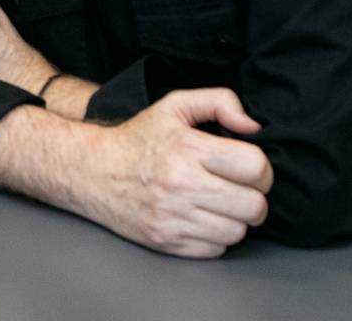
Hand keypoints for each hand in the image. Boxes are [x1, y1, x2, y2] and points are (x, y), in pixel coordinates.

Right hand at [80, 88, 273, 258]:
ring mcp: (172, 216)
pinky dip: (215, 237)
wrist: (91, 171)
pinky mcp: (166, 241)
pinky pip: (215, 249)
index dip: (261, 170)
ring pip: (238, 232)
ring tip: (217, 204)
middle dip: (253, 198)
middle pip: (254, 206)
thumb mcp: (175, 106)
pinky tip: (200, 218)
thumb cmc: (137, 139)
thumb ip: (220, 102)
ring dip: (234, 219)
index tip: (249, 169)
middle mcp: (180, 184)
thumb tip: (253, 127)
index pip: (256, 168)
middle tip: (239, 190)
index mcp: (188, 148)